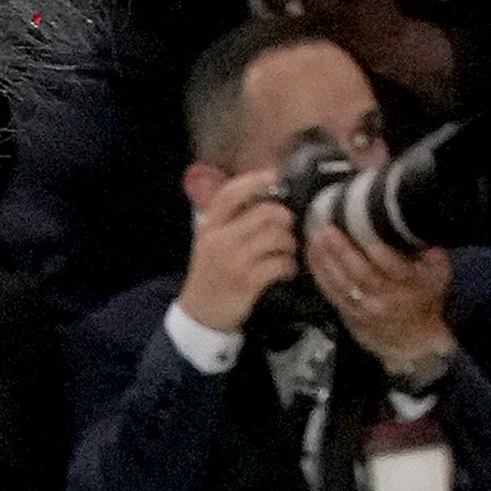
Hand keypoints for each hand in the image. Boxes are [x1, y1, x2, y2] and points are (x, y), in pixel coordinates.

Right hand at [174, 169, 300, 343]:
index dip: (255, 181)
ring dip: (289, 244)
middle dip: (284, 219)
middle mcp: (220, 241)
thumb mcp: (208, 242)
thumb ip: (229, 219)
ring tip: (286, 252)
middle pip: (265, 213)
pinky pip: (280, 263)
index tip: (274, 175)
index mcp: (210, 227)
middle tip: (286, 228)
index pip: (231, 194)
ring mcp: (234, 262)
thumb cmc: (210, 274)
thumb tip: (262, 194)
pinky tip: (285, 270)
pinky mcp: (248, 282)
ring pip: (277, 237)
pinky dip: (289, 266)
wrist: (200, 314)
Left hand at [302, 209, 457, 386]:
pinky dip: (319, 273)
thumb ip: (435, 257)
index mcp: (409, 286)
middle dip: (343, 251)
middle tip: (328, 229)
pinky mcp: (349, 313)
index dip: (380, 252)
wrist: (412, 343)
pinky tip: (312, 255)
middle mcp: (384, 298)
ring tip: (315, 238)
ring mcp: (364, 308)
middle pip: (360, 274)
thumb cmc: (425, 302)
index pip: (393, 268)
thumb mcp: (439, 278)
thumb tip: (426, 238)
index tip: (366, 233)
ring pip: (342, 283)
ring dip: (326, 259)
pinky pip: (331, 293)